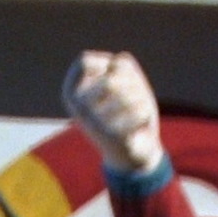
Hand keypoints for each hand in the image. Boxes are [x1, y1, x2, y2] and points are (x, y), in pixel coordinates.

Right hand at [64, 50, 163, 174]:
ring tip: (137, 109)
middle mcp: (77, 108)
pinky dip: (146, 113)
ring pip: (127, 95)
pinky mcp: (113, 138)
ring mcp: (92, 123)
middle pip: (111, 80)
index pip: (84, 61)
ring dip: (140, 97)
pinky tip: (139, 124)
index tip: (113, 76)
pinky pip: (139, 111)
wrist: (129, 155)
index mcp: (71, 93)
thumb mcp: (122, 80)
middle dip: (130, 83)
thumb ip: (121, 64)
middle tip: (133, 94)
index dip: (106, 63)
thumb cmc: (125, 110)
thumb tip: (118, 66)